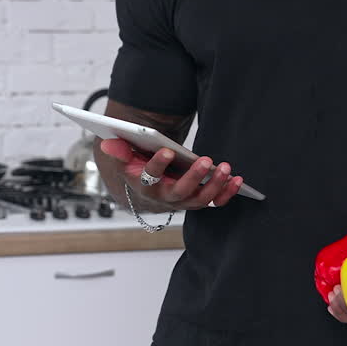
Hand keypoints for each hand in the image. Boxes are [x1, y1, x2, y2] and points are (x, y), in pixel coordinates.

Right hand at [99, 138, 243, 210]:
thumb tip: (108, 143)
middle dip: (193, 177)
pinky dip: (227, 193)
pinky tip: (238, 180)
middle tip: (206, 160)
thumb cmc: (136, 168)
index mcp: (144, 186)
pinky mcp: (198, 200)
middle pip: (180, 193)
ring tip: (226, 168)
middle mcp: (164, 198)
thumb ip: (119, 150)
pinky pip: (215, 201)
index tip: (166, 151)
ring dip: (215, 186)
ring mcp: (183, 201)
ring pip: (200, 199)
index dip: (158, 166)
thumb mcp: (124, 158)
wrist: (144, 188)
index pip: (150, 178)